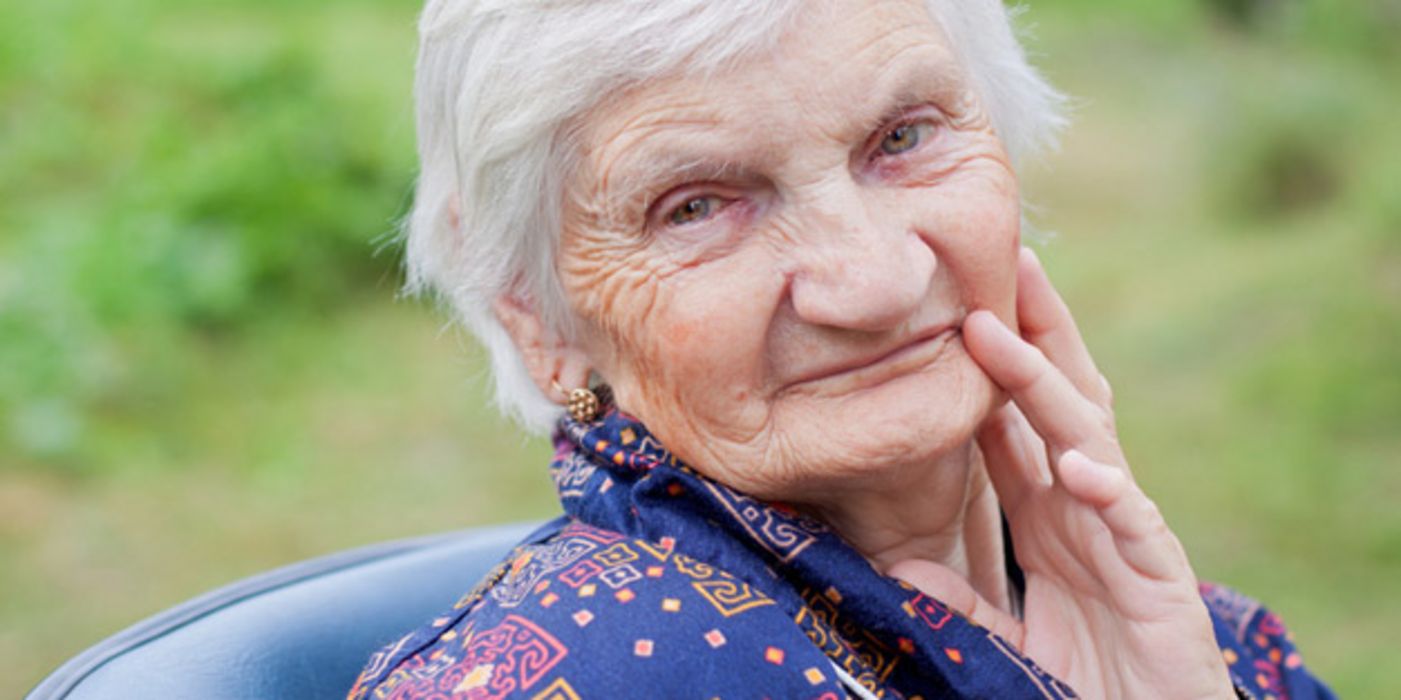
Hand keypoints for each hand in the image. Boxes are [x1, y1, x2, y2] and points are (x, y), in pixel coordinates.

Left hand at [888, 248, 1234, 698]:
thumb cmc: (1086, 678)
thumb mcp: (1006, 633)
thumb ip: (960, 599)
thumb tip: (903, 568)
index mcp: (1047, 512)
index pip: (1012, 423)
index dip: (986, 367)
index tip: (951, 305)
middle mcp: (1084, 505)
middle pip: (1057, 400)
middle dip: (1030, 332)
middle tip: (1000, 262)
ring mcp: (1123, 531)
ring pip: (1086, 438)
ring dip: (1046, 383)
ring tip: (1004, 330)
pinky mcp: (1159, 574)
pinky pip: (1131, 522)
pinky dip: (1107, 491)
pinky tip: (1078, 467)